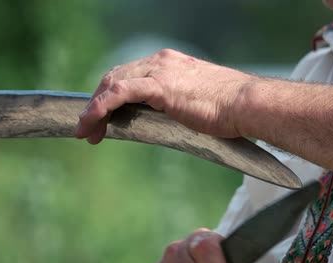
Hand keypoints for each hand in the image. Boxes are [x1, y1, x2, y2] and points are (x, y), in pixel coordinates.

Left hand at [75, 49, 256, 143]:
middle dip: (96, 104)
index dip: (109, 96)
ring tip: (85, 131)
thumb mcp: (196, 102)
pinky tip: (91, 122)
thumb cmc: (230, 109)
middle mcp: (160, 61)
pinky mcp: (159, 86)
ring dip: (93, 109)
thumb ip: (175, 105)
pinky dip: (99, 108)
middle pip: (115, 77)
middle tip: (89, 129)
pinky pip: (119, 93)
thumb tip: (164, 120)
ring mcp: (159, 71)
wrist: (247, 104)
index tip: (101, 119)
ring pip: (112, 83)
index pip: (129, 75)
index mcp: (169, 63)